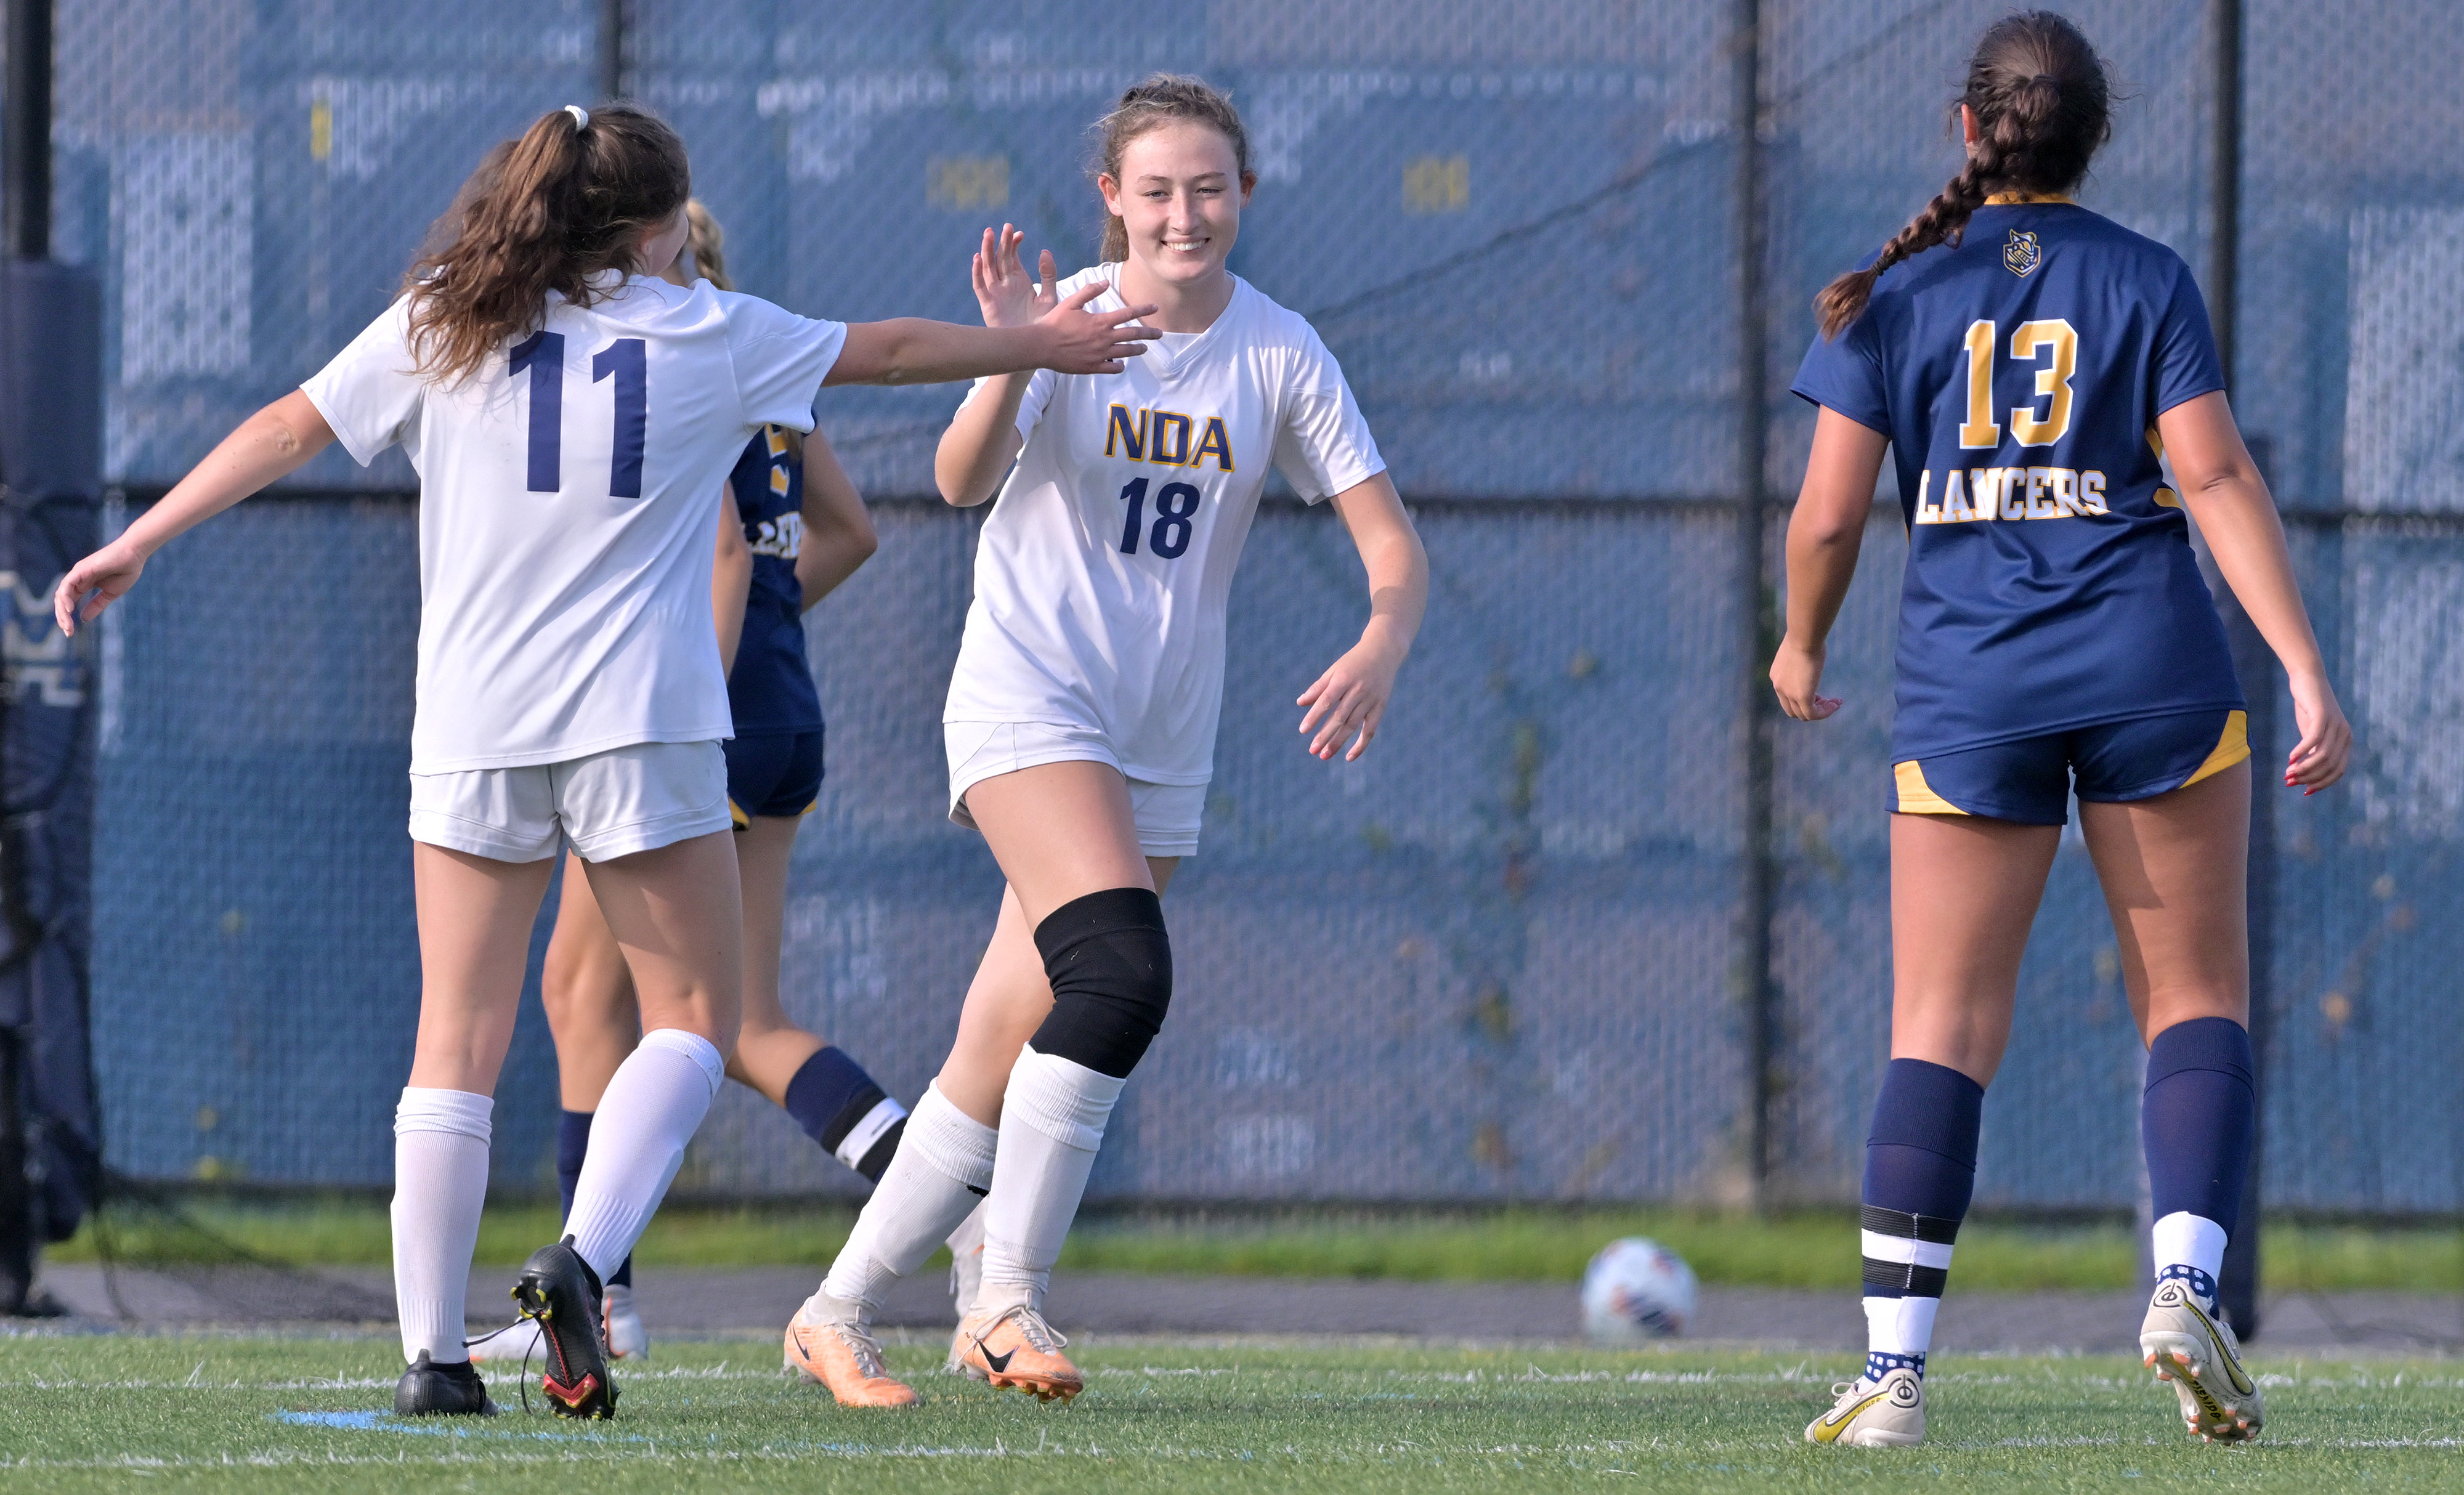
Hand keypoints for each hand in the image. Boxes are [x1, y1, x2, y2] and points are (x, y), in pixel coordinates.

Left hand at [54, 539, 148, 636]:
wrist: (134, 555)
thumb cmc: (126, 571)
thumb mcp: (110, 594)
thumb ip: (96, 605)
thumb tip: (83, 619)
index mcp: (84, 584)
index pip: (69, 602)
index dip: (67, 617)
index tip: (71, 632)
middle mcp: (77, 579)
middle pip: (62, 600)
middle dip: (63, 617)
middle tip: (68, 632)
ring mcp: (77, 574)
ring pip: (61, 594)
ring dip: (62, 611)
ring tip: (67, 625)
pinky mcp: (80, 570)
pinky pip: (67, 585)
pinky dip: (65, 597)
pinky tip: (68, 609)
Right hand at [971, 225, 1056, 328]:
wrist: (1032, 347)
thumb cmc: (1042, 324)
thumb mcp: (1049, 297)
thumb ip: (1049, 276)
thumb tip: (1044, 251)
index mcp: (1019, 279)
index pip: (1013, 256)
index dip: (1013, 243)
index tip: (1020, 234)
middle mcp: (1005, 283)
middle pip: (999, 257)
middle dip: (1001, 241)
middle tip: (1005, 226)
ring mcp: (995, 292)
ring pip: (987, 267)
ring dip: (986, 250)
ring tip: (988, 233)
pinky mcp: (987, 304)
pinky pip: (979, 286)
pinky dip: (977, 272)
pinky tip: (977, 259)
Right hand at [1033, 284, 1159, 374]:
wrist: (1041, 345)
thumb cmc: (1055, 322)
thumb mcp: (1071, 302)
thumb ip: (1089, 291)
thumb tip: (1106, 283)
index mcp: (1100, 321)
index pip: (1128, 314)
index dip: (1143, 310)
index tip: (1155, 308)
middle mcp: (1104, 338)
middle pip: (1133, 334)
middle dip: (1149, 333)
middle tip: (1160, 334)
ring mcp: (1100, 354)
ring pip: (1126, 352)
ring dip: (1137, 349)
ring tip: (1144, 348)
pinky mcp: (1093, 367)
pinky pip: (1112, 368)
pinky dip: (1119, 366)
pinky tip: (1121, 364)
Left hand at [1298, 637, 1404, 761]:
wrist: (1383, 651)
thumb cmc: (1353, 661)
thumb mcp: (1334, 670)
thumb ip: (1318, 687)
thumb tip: (1300, 703)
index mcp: (1343, 679)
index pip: (1326, 701)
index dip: (1314, 716)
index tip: (1303, 730)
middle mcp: (1358, 690)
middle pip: (1339, 717)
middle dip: (1325, 735)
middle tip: (1312, 750)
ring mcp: (1371, 699)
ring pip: (1353, 725)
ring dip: (1338, 742)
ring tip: (1324, 755)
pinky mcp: (1381, 707)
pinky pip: (1370, 730)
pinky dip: (1361, 744)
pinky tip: (1349, 757)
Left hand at [1770, 637, 1841, 720]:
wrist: (1804, 637)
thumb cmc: (1806, 636)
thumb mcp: (1801, 649)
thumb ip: (1802, 658)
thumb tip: (1812, 653)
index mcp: (1777, 676)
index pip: (1786, 697)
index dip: (1802, 698)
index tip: (1818, 693)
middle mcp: (1779, 687)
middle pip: (1792, 710)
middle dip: (1809, 707)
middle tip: (1825, 700)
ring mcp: (1788, 693)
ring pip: (1803, 714)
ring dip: (1820, 711)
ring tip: (1834, 703)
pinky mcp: (1802, 696)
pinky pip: (1813, 714)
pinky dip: (1825, 712)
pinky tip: (1836, 704)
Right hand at [2284, 672, 2349, 793]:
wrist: (2308, 679)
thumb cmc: (2309, 707)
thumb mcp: (2312, 732)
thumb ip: (2313, 750)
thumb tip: (2304, 773)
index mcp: (2345, 741)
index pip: (2338, 771)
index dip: (2322, 784)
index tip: (2304, 791)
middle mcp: (2345, 735)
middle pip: (2329, 766)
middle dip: (2309, 778)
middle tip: (2290, 781)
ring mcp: (2335, 725)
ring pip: (2322, 756)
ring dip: (2304, 768)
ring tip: (2288, 773)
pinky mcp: (2323, 716)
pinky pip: (2313, 740)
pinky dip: (2301, 752)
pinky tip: (2290, 758)